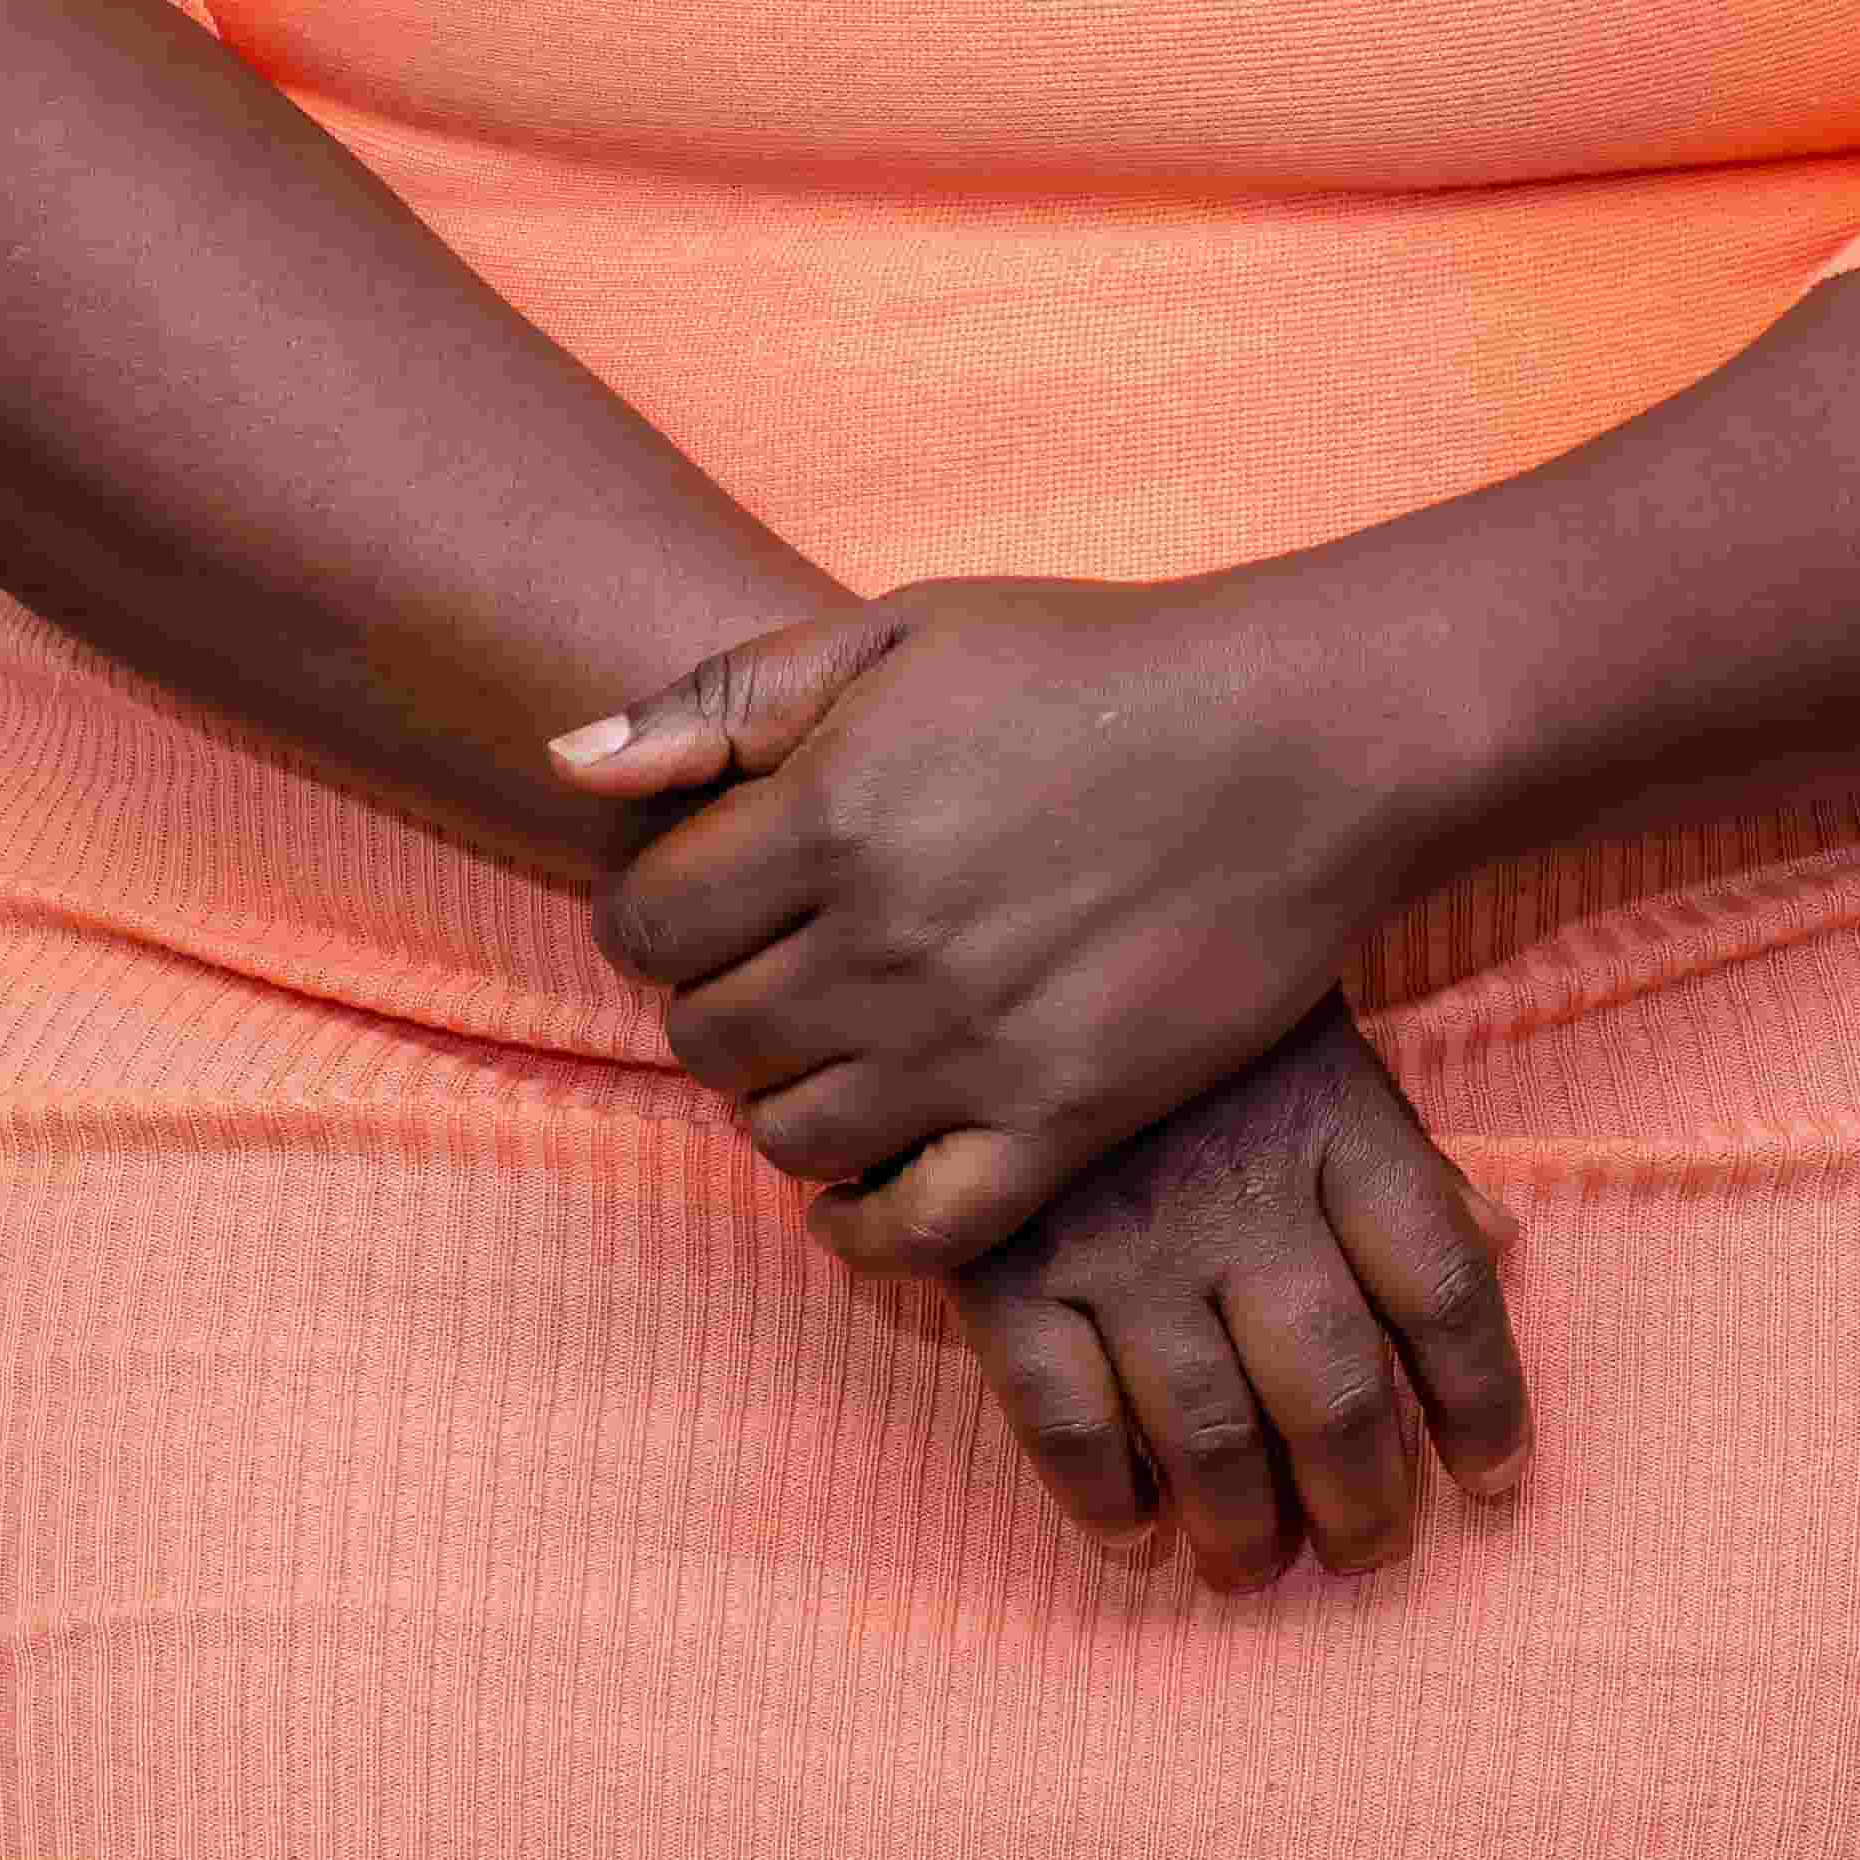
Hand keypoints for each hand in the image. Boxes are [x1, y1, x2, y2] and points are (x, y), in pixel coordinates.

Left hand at [547, 574, 1423, 1272]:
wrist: (1293, 741)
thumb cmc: (1092, 663)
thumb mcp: (901, 630)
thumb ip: (725, 697)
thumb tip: (566, 764)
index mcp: (828, 813)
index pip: (645, 922)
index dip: (651, 912)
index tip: (702, 896)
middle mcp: (881, 945)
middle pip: (706, 1037)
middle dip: (711, 1006)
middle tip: (768, 970)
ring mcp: (970, 1047)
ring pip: (789, 1138)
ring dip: (780, 1104)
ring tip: (825, 1048)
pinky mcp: (1062, 1120)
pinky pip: (914, 1229)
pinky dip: (862, 1226)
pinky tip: (863, 1181)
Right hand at [949, 994, 1531, 1594]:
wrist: (1008, 917)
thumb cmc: (1194, 1003)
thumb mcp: (1318, 1039)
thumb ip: (1405, 1156)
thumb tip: (1502, 1252)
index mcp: (1333, 1125)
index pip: (1441, 1288)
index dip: (1483, 1402)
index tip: (1495, 1479)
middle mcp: (1239, 1195)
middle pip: (1331, 1388)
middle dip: (1362, 1498)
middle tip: (1366, 1548)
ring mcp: (1121, 1236)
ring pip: (1208, 1429)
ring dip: (1243, 1525)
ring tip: (1255, 1563)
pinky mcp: (1007, 1261)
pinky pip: (1065, 1418)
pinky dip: (1105, 1496)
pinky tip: (1135, 1531)